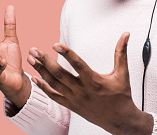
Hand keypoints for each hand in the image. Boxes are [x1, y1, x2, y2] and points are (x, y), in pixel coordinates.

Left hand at [27, 32, 152, 134]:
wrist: (120, 120)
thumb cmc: (121, 96)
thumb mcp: (122, 73)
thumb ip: (121, 52)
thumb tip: (125, 35)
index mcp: (94, 81)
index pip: (77, 64)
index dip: (66, 53)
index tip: (55, 44)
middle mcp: (82, 90)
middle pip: (60, 74)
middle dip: (45, 61)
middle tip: (34, 50)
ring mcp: (75, 99)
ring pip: (54, 84)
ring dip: (41, 71)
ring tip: (31, 60)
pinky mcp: (71, 106)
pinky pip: (54, 96)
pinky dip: (43, 88)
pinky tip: (35, 78)